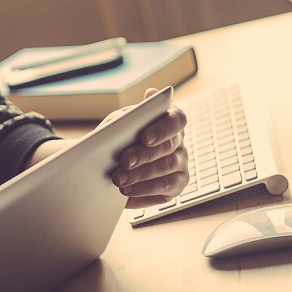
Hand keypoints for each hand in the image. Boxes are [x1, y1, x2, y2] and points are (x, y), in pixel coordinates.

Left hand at [106, 88, 188, 206]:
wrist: (109, 164)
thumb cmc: (118, 138)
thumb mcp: (119, 124)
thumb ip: (129, 116)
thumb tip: (143, 101)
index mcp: (168, 118)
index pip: (177, 119)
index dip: (162, 129)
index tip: (145, 138)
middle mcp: (179, 140)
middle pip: (169, 145)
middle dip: (145, 154)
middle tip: (125, 161)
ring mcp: (181, 162)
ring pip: (167, 167)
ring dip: (141, 174)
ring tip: (119, 179)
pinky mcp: (178, 184)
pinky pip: (166, 187)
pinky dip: (144, 189)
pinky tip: (127, 190)